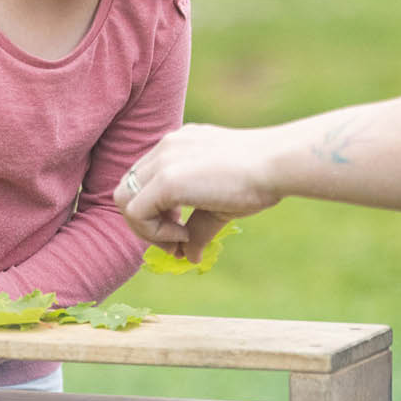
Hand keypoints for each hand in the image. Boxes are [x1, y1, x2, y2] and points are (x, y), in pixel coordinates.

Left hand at [114, 123, 281, 260]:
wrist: (276, 164)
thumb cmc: (258, 178)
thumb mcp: (221, 202)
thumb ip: (198, 226)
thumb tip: (189, 257)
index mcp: (180, 143)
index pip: (145, 178)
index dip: (156, 210)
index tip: (182, 231)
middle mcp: (167, 145)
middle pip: (128, 188)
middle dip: (145, 221)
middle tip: (177, 240)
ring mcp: (164, 158)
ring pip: (124, 199)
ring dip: (146, 228)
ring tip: (181, 238)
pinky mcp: (167, 178)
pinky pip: (137, 213)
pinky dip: (154, 232)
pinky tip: (185, 234)